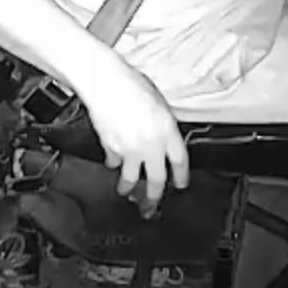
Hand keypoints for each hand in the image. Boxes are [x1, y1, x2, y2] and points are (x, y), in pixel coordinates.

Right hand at [82, 63, 189, 218]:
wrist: (105, 83)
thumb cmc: (131, 86)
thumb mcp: (159, 102)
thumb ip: (163, 125)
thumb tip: (164, 138)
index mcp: (167, 131)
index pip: (180, 162)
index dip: (182, 176)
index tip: (181, 184)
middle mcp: (151, 145)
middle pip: (157, 179)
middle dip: (154, 196)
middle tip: (152, 204)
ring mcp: (130, 150)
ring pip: (130, 179)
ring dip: (128, 189)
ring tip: (126, 193)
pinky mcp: (111, 149)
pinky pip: (113, 163)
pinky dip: (113, 164)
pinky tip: (113, 165)